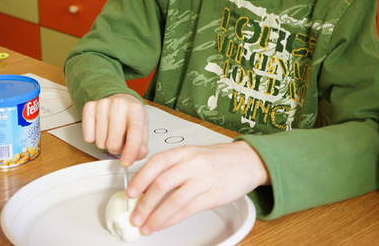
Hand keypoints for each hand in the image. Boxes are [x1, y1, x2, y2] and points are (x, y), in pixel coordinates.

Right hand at [81, 93, 148, 165]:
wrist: (120, 99)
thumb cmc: (131, 115)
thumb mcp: (142, 127)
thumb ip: (142, 145)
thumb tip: (137, 156)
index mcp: (136, 110)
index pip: (134, 133)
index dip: (130, 151)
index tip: (126, 162)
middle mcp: (119, 105)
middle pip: (113, 143)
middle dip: (117, 148)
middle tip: (120, 140)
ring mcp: (103, 105)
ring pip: (100, 142)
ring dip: (106, 143)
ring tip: (111, 133)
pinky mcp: (89, 107)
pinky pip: (88, 136)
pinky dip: (94, 138)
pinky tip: (101, 129)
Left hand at [126, 141, 268, 235]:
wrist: (248, 160)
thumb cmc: (218, 158)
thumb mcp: (193, 154)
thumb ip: (172, 166)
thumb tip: (147, 184)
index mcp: (184, 151)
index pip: (157, 162)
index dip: (141, 178)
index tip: (130, 192)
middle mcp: (192, 164)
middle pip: (162, 184)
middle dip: (145, 204)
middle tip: (135, 215)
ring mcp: (204, 180)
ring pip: (174, 201)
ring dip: (156, 217)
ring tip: (146, 226)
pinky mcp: (213, 195)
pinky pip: (188, 210)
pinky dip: (172, 220)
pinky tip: (163, 225)